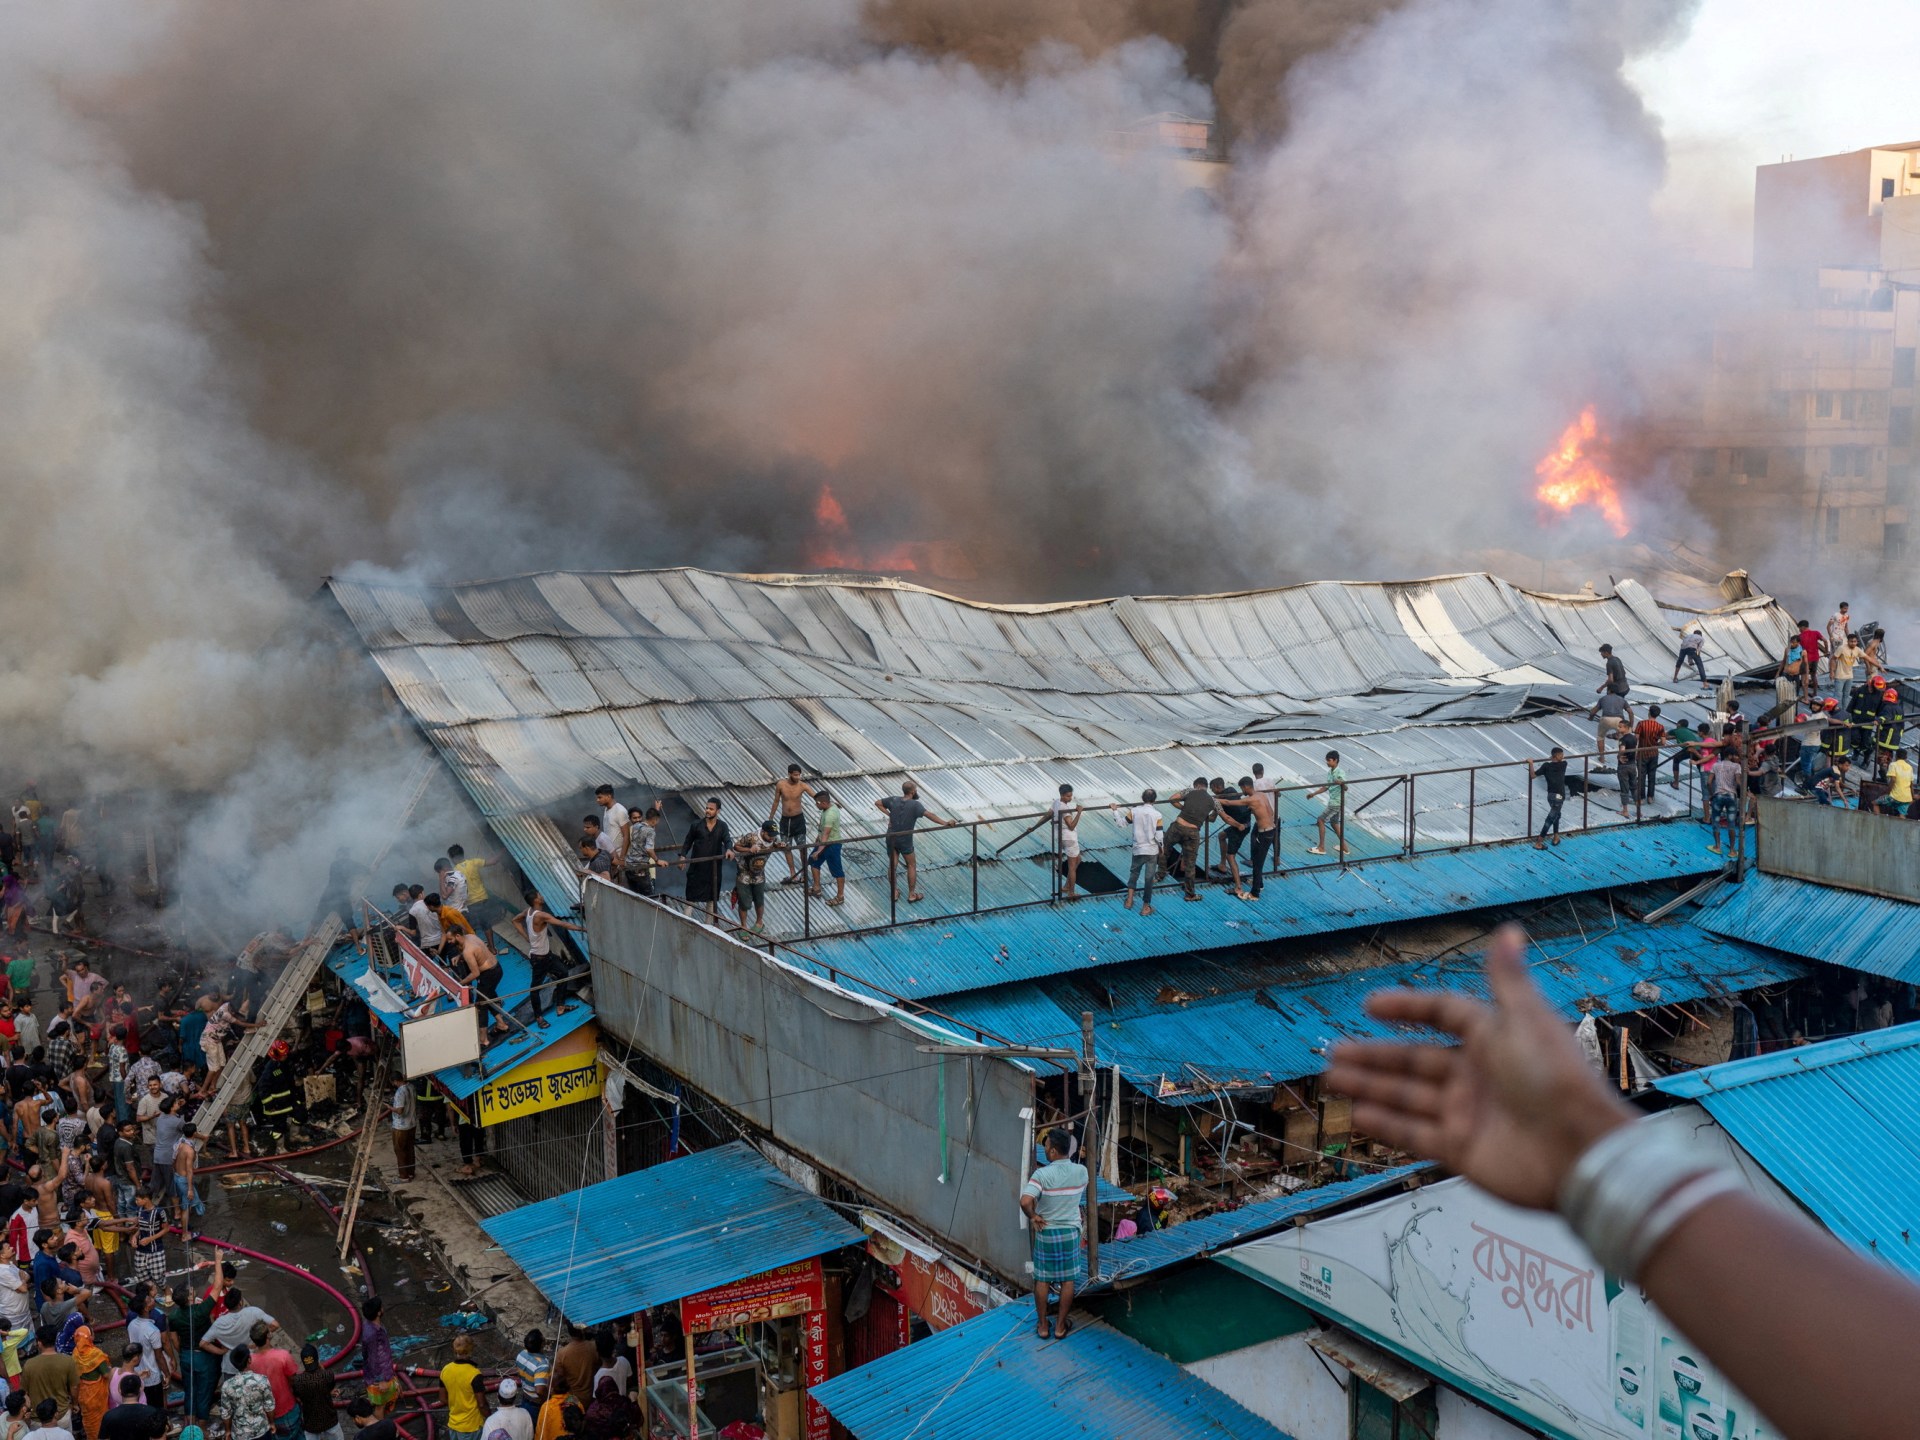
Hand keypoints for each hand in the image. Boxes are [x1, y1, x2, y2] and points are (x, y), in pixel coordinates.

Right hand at [1323, 925, 1633, 1209]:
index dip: (1408, 1009)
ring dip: (1370, 1086)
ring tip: (1332, 1078)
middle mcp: (1476, 1075)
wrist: (1579, 1152)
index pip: (1443, 1016)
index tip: (1370, 1005)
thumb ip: (1508, 979)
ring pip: (1407, 1097)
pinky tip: (1357, 1115)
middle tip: (1334, 1050)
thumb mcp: (1526, 1020)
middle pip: (1414, 1060)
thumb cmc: (1556, 1079)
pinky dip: (1386, 1126)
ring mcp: (1467, 1114)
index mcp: (1493, 1040)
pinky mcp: (1462, 1151)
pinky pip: (1415, 1136)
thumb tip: (1510, 930)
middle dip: (1374, 1055)